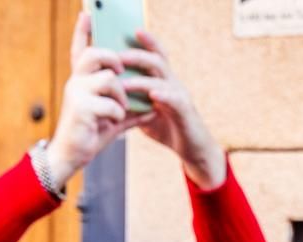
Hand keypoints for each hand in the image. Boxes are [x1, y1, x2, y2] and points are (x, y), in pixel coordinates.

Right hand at [42, 13, 155, 184]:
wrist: (70, 157)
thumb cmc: (89, 136)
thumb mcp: (111, 118)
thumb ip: (128, 109)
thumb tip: (151, 108)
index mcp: (80, 81)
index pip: (79, 50)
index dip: (82, 31)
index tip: (87, 13)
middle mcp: (75, 82)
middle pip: (95, 54)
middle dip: (113, 60)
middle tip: (120, 72)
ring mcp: (76, 93)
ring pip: (109, 79)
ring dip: (121, 95)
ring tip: (120, 109)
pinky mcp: (81, 108)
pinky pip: (111, 103)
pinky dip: (117, 114)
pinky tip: (112, 122)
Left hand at [121, 30, 227, 190]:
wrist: (191, 149)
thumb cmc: (168, 128)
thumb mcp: (145, 113)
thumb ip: (132, 102)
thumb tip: (110, 96)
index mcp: (164, 81)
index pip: (156, 55)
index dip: (147, 41)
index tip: (132, 30)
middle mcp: (173, 83)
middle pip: (157, 61)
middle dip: (137, 56)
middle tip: (117, 57)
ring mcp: (180, 96)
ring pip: (163, 79)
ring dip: (141, 80)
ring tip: (123, 83)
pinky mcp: (185, 111)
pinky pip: (175, 100)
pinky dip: (163, 96)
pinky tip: (152, 95)